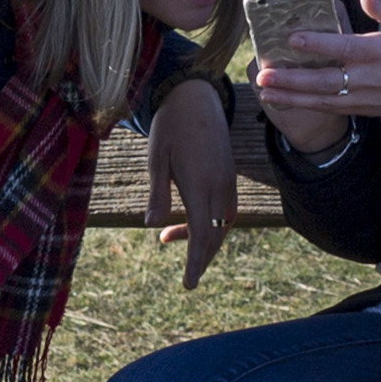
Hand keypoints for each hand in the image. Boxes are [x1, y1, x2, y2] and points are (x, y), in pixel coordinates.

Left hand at [144, 79, 235, 288]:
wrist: (196, 97)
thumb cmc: (170, 126)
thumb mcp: (156, 159)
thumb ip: (158, 193)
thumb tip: (152, 225)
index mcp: (200, 183)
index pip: (202, 233)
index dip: (196, 262)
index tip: (189, 285)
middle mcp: (219, 185)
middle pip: (215, 234)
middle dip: (202, 258)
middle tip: (186, 277)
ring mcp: (227, 180)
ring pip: (222, 223)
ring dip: (205, 239)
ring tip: (170, 238)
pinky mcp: (229, 174)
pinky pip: (225, 208)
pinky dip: (212, 222)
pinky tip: (192, 220)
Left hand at [251, 0, 380, 143]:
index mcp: (379, 52)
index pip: (344, 48)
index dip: (318, 44)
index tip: (293, 39)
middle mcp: (367, 78)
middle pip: (325, 80)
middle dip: (293, 79)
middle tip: (264, 74)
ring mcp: (362, 96)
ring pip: (322, 99)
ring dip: (292, 96)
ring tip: (264, 89)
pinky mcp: (359, 108)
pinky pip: (328, 108)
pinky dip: (304, 105)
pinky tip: (283, 99)